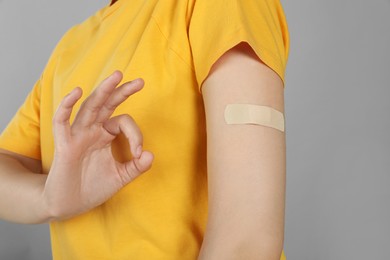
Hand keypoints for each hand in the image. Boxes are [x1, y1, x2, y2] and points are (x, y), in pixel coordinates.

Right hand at [43, 71, 152, 220]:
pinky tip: (76, 92)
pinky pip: (62, 121)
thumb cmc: (92, 188)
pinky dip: (67, 106)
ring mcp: (78, 135)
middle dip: (122, 91)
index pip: (123, 122)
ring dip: (103, 91)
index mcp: (105, 135)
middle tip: (140, 82)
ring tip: (117, 76)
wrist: (69, 205)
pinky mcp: (64, 145)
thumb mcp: (120, 176)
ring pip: (90, 107)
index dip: (136, 134)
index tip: (139, 153)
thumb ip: (136, 167)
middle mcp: (92, 131)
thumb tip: (151, 155)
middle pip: (107, 104)